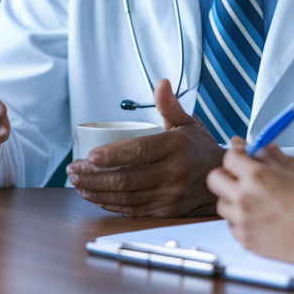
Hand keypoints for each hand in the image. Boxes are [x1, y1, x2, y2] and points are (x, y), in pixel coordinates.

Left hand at [66, 79, 222, 216]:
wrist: (220, 177)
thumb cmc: (198, 147)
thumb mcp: (187, 122)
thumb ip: (170, 105)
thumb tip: (161, 82)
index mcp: (177, 147)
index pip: (139, 151)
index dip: (113, 155)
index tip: (89, 156)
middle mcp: (174, 173)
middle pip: (127, 178)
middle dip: (94, 176)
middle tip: (73, 170)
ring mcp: (170, 195)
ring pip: (126, 196)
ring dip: (97, 190)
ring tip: (77, 182)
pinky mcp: (166, 211)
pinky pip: (132, 209)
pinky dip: (109, 203)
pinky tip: (93, 195)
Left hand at [207, 140, 293, 278]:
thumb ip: (280, 158)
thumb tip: (266, 148)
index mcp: (258, 177)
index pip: (229, 157)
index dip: (236, 153)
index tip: (243, 154)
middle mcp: (245, 198)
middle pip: (215, 179)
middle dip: (227, 174)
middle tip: (242, 176)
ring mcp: (244, 221)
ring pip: (222, 204)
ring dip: (232, 198)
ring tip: (252, 199)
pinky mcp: (248, 241)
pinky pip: (232, 226)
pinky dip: (239, 220)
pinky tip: (257, 218)